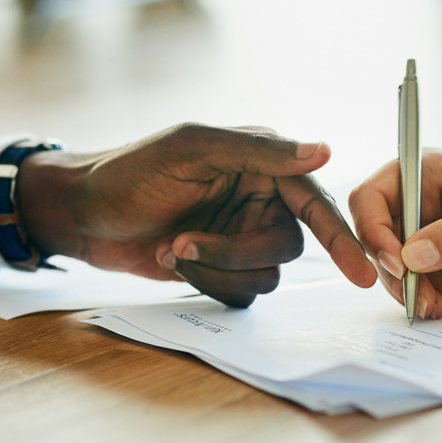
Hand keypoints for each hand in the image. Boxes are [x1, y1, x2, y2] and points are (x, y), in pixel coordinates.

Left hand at [16, 123, 376, 306]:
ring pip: (265, 275)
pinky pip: (241, 293)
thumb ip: (259, 151)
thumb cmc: (130, 172)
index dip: (341, 237)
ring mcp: (240, 236)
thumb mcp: (191, 149)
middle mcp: (258, 200)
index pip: (314, 201)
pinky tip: (168, 260)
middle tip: (183, 245)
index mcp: (261, 163)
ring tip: (169, 249)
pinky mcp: (220, 268)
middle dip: (235, 253)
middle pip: (287, 246)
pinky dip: (206, 284)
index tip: (360, 272)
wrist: (81, 214)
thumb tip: (323, 149)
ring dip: (216, 270)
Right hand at [348, 151, 441, 317]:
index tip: (395, 262)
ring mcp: (423, 234)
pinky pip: (410, 284)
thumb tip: (411, 255)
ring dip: (406, 290)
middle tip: (416, 294)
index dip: (373, 230)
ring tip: (436, 306)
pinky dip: (420, 298)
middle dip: (390, 269)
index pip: (372, 197)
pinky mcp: (435, 264)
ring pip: (388, 266)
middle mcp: (416, 201)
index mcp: (424, 172)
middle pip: (373, 236)